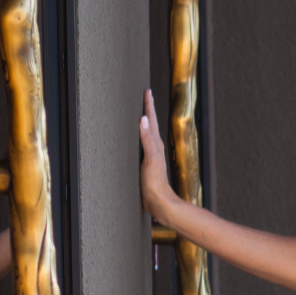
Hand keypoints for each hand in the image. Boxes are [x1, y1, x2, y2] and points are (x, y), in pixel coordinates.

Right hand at [138, 89, 174, 221]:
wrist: (158, 202)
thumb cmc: (155, 183)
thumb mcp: (151, 159)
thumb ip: (147, 139)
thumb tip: (143, 120)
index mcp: (155, 145)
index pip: (151, 121)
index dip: (148, 106)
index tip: (147, 91)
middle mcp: (154, 149)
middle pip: (150, 125)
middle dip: (147, 110)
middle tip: (145, 96)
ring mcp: (151, 157)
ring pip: (147, 134)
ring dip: (144, 123)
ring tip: (141, 113)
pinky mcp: (146, 165)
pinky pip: (142, 146)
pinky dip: (139, 138)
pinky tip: (137, 140)